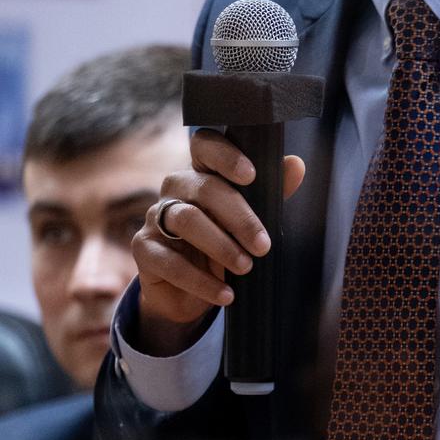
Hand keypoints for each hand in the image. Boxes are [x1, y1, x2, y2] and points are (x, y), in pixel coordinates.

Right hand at [132, 128, 304, 354]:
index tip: (251, 175)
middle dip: (239, 218)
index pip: (205, 146)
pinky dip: (200, 280)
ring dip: (221, 247)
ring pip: (186, 221)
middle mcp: (175, 187)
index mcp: (202, 172)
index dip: (225, 155)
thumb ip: (271, 192)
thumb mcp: (250, 221)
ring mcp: (154, 216)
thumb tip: (296, 165)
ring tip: (246, 268)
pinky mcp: (143, 249)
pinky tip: (225, 294)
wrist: (190, 292)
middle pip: (205, 189)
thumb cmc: (225, 244)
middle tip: (263, 246)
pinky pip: (169, 261)